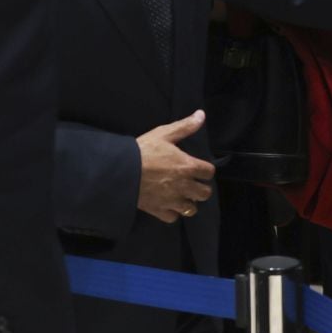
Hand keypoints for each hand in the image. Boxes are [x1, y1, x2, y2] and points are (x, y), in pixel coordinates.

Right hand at [137, 109, 214, 223]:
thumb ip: (185, 126)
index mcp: (188, 166)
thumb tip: (201, 115)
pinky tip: (168, 204)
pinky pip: (173, 217)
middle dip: (201, 188)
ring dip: (189, 202)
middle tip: (192, 182)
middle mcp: (184, 186)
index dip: (205, 170)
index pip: (209, 172)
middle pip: (205, 193)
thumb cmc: (144, 150)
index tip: (199, 168)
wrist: (122, 171)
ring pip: (192, 209)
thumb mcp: (164, 133)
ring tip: (182, 195)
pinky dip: (173, 212)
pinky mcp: (159, 211)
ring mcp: (172, 201)